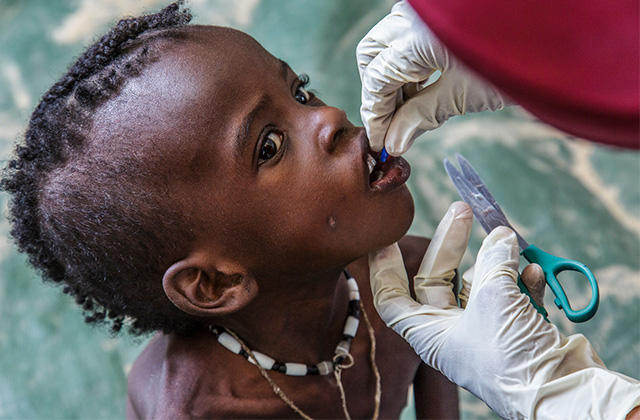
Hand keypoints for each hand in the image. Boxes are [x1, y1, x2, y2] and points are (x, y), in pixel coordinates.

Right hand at [357, 1, 508, 155]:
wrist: (566, 31)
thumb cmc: (520, 57)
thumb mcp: (463, 93)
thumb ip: (421, 116)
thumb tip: (394, 142)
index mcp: (414, 34)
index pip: (376, 80)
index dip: (376, 116)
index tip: (380, 144)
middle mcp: (413, 14)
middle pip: (372, 55)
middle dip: (378, 92)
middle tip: (392, 125)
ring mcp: (426, 10)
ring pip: (388, 44)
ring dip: (393, 79)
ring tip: (411, 112)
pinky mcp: (439, 13)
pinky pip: (409, 37)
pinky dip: (411, 64)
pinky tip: (424, 88)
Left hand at [369, 202, 639, 418]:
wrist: (563, 393)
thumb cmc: (512, 358)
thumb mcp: (494, 299)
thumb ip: (494, 261)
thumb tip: (502, 236)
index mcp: (429, 332)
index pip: (392, 298)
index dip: (385, 268)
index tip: (386, 238)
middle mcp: (451, 331)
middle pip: (438, 279)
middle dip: (450, 244)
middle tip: (463, 210)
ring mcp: (484, 330)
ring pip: (479, 284)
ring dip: (496, 261)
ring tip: (509, 239)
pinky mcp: (515, 330)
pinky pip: (511, 297)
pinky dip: (521, 281)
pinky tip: (533, 270)